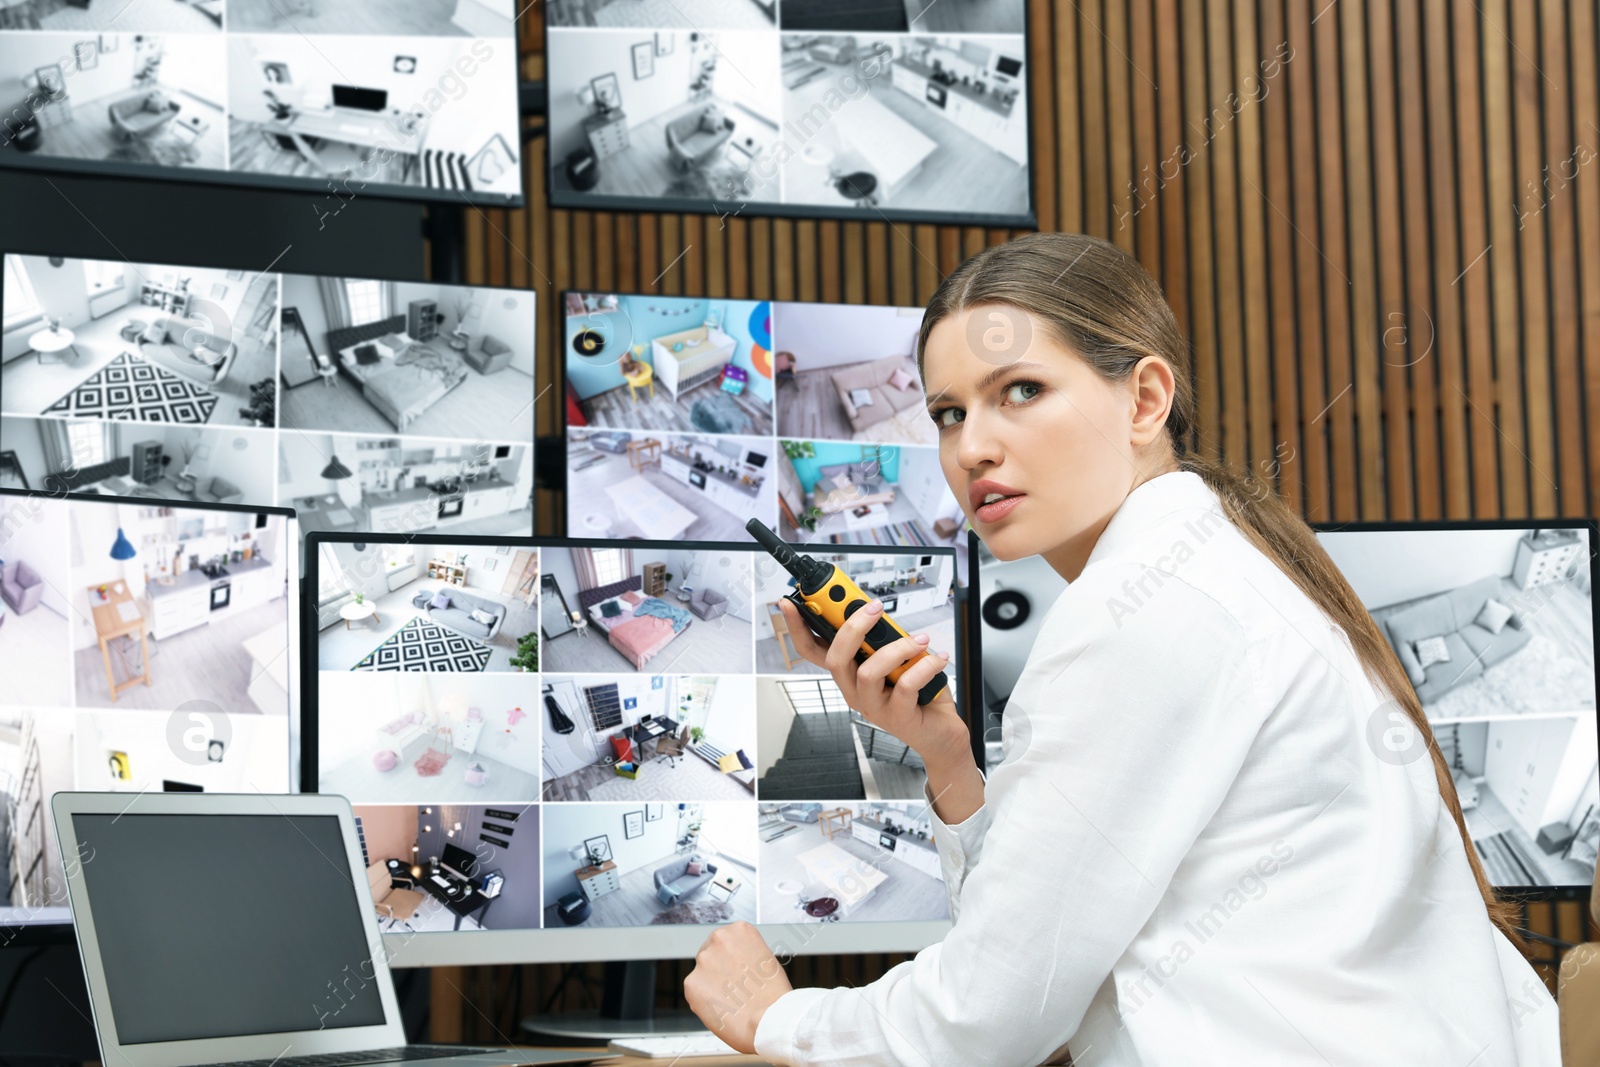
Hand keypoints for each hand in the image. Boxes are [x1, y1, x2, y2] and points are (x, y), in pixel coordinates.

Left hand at [684, 921, 792, 1052]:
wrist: (767, 1019)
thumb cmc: (773, 994)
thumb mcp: (765, 960)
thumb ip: (744, 953)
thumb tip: (733, 962)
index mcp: (739, 929)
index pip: (725, 940)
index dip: (731, 959)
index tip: (737, 971)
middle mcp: (718, 938)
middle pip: (711, 953)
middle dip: (718, 970)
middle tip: (734, 988)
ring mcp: (703, 960)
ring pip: (702, 973)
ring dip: (711, 985)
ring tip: (731, 1000)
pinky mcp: (691, 983)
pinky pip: (695, 992)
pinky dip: (705, 1001)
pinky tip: (722, 1007)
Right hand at [778, 597, 967, 766]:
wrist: (940, 733)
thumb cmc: (918, 695)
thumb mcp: (895, 660)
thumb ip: (882, 640)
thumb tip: (877, 612)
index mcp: (848, 674)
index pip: (812, 651)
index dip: (797, 627)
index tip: (790, 602)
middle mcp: (854, 691)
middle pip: (835, 658)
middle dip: (853, 627)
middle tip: (874, 608)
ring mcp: (872, 707)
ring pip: (868, 672)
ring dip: (897, 649)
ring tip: (920, 640)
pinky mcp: (896, 717)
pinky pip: (905, 685)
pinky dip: (924, 667)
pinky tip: (937, 659)